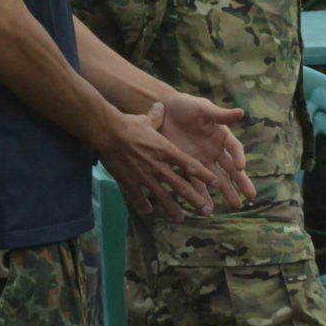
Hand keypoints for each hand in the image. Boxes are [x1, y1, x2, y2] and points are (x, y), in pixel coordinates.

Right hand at [96, 104, 227, 221]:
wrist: (108, 132)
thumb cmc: (129, 124)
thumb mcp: (147, 119)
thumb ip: (157, 116)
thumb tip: (161, 106)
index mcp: (167, 151)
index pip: (191, 166)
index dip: (205, 176)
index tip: (217, 184)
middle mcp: (159, 166)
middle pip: (181, 186)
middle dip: (195, 200)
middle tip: (207, 212)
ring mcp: (144, 176)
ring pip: (162, 196)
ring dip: (172, 209)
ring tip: (180, 219)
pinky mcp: (129, 182)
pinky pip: (138, 198)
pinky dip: (143, 205)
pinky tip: (148, 211)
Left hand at [157, 93, 255, 209]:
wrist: (163, 111)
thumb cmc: (186, 105)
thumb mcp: (203, 108)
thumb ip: (220, 114)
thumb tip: (242, 112)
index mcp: (222, 134)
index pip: (234, 148)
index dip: (239, 157)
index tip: (241, 168)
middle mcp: (215, 150)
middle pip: (231, 168)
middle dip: (241, 182)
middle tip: (251, 196)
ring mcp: (203, 159)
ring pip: (217, 178)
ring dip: (226, 192)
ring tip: (236, 206)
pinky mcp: (188, 166)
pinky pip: (197, 182)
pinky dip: (202, 194)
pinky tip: (207, 207)